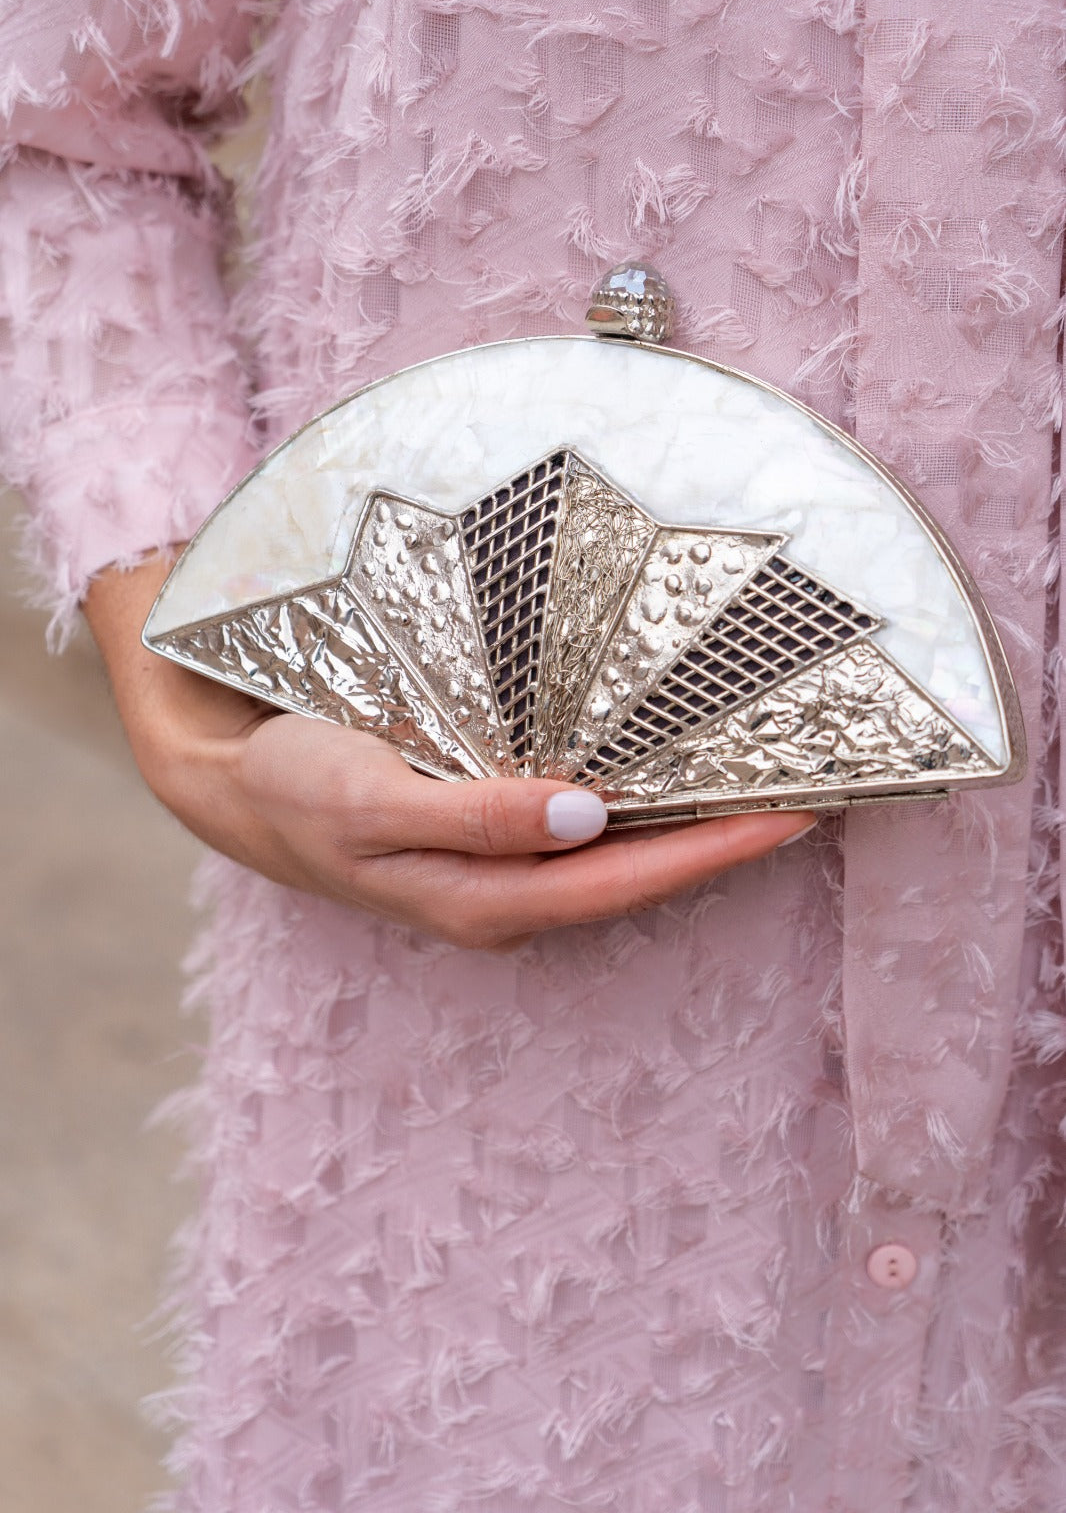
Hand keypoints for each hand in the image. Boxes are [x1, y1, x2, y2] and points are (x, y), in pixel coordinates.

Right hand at [84, 556, 815, 948]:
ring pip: (613, 865)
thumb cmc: (294, 787)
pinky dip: (639, 817)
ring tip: (764, 794)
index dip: (708, 850)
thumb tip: (583, 818)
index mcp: (477, 900)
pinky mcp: (484, 844)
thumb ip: (473, 814)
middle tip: (814, 800)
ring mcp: (493, 877)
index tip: (791, 816)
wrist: (229, 787)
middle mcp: (499, 900)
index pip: (618, 879)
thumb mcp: (369, 800)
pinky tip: (669, 785)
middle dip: (723, 847)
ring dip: (689, 834)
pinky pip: (582, 839)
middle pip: (634, 880)